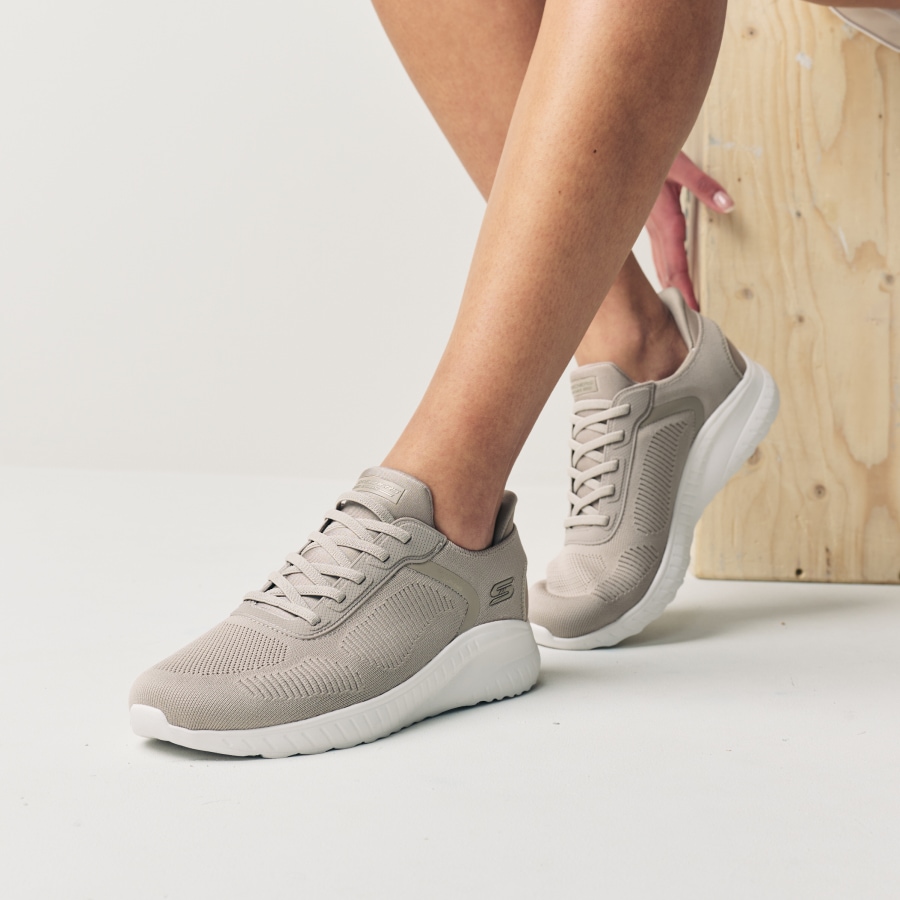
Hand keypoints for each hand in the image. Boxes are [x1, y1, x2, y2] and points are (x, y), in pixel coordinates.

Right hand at [646, 151, 733, 310]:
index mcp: (663, 220)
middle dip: (678, 293)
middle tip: (689, 316)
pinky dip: (660, 264)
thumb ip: (703, 186)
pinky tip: (661, 268)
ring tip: (676, 301)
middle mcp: (653, 227)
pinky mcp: (642, 217)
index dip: (685, 287)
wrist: (607, 148)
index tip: (693, 308)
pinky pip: (653, 248)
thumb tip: (728, 206)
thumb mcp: (678, 165)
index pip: (676, 264)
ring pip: (657, 261)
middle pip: (666, 269)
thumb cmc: (640, 151)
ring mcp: (646, 224)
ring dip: (668, 281)